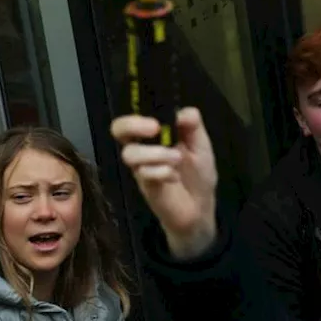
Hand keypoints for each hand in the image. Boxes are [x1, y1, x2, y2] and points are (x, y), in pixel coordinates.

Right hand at [111, 108, 217, 258]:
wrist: (200, 207)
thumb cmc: (198, 173)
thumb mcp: (201, 144)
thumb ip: (193, 125)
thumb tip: (181, 113)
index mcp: (156, 134)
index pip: (135, 117)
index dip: (138, 113)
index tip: (157, 119)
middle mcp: (143, 147)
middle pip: (119, 130)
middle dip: (133, 125)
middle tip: (155, 128)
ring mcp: (141, 167)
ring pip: (130, 153)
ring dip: (155, 153)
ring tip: (177, 159)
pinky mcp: (145, 185)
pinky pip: (144, 173)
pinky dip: (162, 172)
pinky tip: (174, 177)